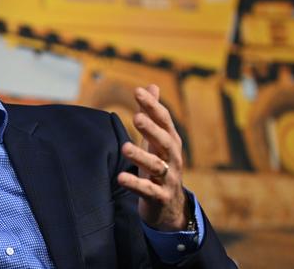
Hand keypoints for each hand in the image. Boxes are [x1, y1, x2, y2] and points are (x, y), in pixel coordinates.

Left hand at [117, 85, 187, 230]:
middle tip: (137, 117)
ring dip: (141, 156)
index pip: (164, 120)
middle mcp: (173, 158)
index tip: (137, 91)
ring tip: (124, 148)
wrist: (170, 207)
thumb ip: (152, 114)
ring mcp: (169, 178)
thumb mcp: (156, 139)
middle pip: (165, 141)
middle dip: (152, 130)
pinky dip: (135, 184)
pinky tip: (120, 177)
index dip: (152, 106)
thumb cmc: (160, 165)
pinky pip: (148, 190)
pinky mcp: (160, 197)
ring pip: (157, 166)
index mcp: (170, 141)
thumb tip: (152, 85)